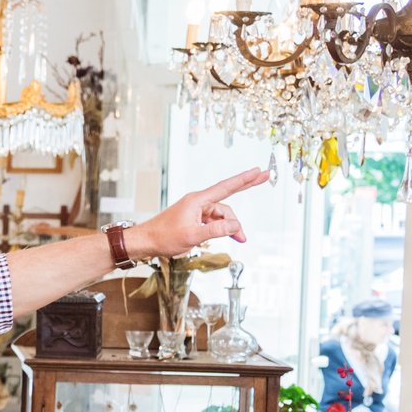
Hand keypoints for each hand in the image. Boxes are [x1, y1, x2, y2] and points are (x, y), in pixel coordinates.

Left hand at [128, 169, 268, 259]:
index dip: (244, 179)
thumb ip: (216, 230)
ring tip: (240, 239)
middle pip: (227, 197)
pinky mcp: (193, 218)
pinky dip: (222, 229)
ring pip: (221, 215)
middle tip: (266, 177)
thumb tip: (235, 225)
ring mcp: (196, 210)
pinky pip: (213, 221)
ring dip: (231, 226)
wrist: (145, 241)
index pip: (226, 187)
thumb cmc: (164, 237)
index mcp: (197, 200)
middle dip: (247, 188)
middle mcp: (198, 202)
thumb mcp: (193, 236)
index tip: (258, 170)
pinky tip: (229, 237)